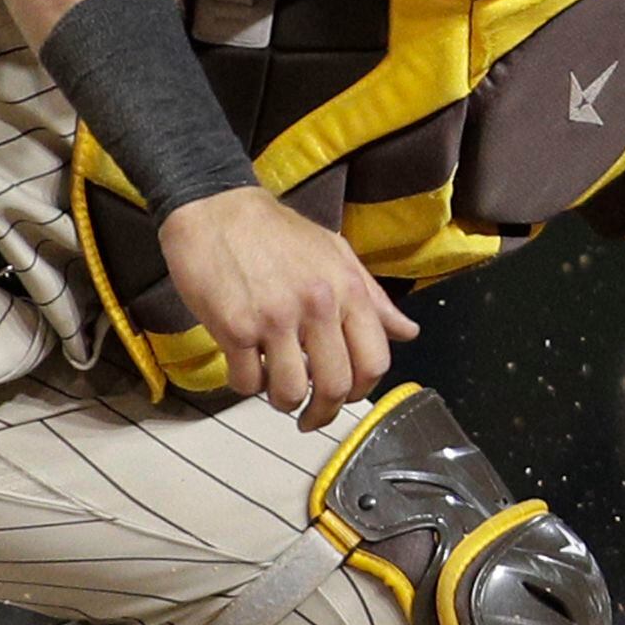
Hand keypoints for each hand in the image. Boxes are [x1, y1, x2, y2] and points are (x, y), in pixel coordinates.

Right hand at [160, 185, 417, 425]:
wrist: (215, 209)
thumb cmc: (277, 232)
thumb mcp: (335, 254)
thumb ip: (373, 299)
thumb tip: (408, 333)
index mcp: (348, 290)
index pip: (374, 362)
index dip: (363, 391)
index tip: (347, 397)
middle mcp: (317, 306)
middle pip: (334, 387)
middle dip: (323, 412)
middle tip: (310, 415)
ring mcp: (275, 319)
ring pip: (289, 392)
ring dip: (283, 401)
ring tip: (275, 389)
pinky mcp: (235, 328)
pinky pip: (246, 382)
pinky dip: (246, 384)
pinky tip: (245, 366)